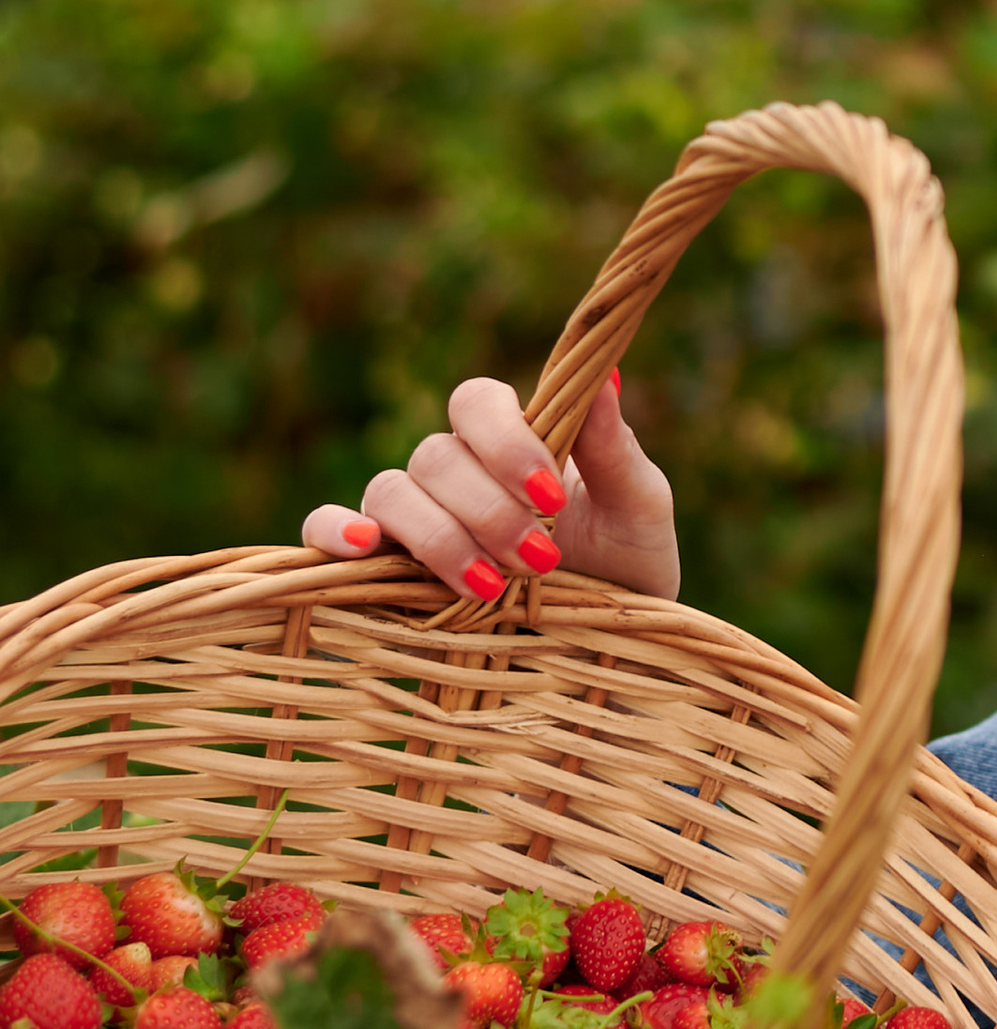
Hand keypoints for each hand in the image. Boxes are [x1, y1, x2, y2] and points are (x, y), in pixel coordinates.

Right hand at [302, 373, 679, 603]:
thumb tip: (603, 376)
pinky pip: (325, 529)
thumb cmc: (629, 571)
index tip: (552, 496)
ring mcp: (415, 517)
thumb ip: (614, 449)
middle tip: (543, 559)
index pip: (477, 401)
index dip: (505, 441)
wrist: (611, 653)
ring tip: (490, 585)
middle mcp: (457, 472)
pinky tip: (363, 546)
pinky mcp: (382, 568)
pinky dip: (332, 530)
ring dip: (440, 535)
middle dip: (488, 510)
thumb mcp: (638, 512)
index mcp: (516, 441)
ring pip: (389, 492)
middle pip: (437, 456)